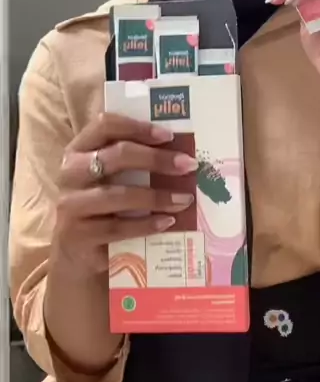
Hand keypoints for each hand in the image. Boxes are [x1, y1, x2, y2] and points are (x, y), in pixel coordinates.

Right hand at [53, 113, 196, 277]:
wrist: (72, 256)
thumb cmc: (98, 208)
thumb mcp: (109, 179)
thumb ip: (133, 163)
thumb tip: (179, 155)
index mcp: (79, 149)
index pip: (105, 125)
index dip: (138, 127)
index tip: (169, 136)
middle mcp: (70, 172)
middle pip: (116, 156)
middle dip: (156, 159)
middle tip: (187, 165)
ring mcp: (70, 204)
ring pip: (118, 195)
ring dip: (156, 196)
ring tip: (184, 199)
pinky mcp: (76, 236)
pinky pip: (117, 227)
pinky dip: (146, 225)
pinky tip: (167, 222)